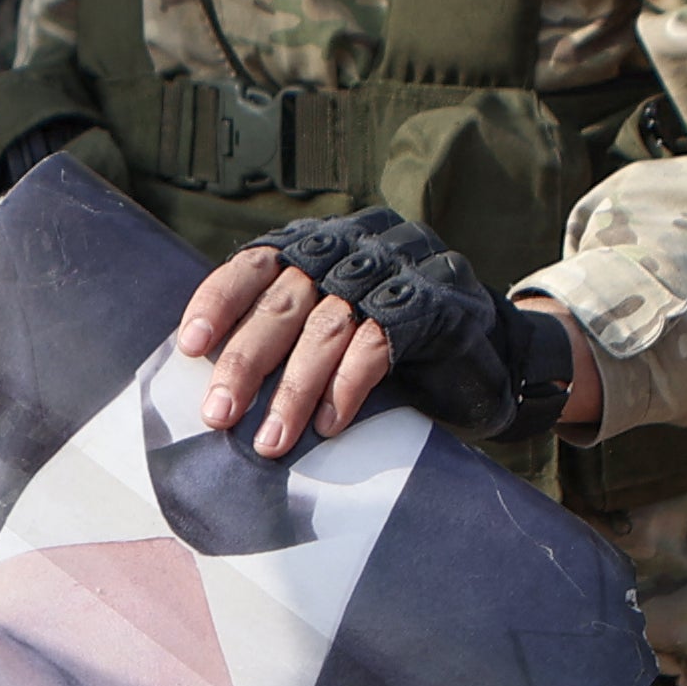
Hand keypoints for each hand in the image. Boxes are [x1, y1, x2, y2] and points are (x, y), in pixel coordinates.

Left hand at [180, 209, 597, 456]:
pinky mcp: (436, 307)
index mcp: (322, 244)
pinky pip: (378, 344)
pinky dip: (347, 386)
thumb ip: (286, 338)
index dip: (221, 301)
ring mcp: (400, 271)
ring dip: (294, 390)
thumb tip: (213, 386)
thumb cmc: (398, 353)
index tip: (189, 345)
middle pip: (287, 299)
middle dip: (247, 360)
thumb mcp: (332, 333)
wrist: (497, 359)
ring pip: (329, 326)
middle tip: (218, 414)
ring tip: (269, 441)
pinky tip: (329, 426)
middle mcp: (357, 246)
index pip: (257, 263)